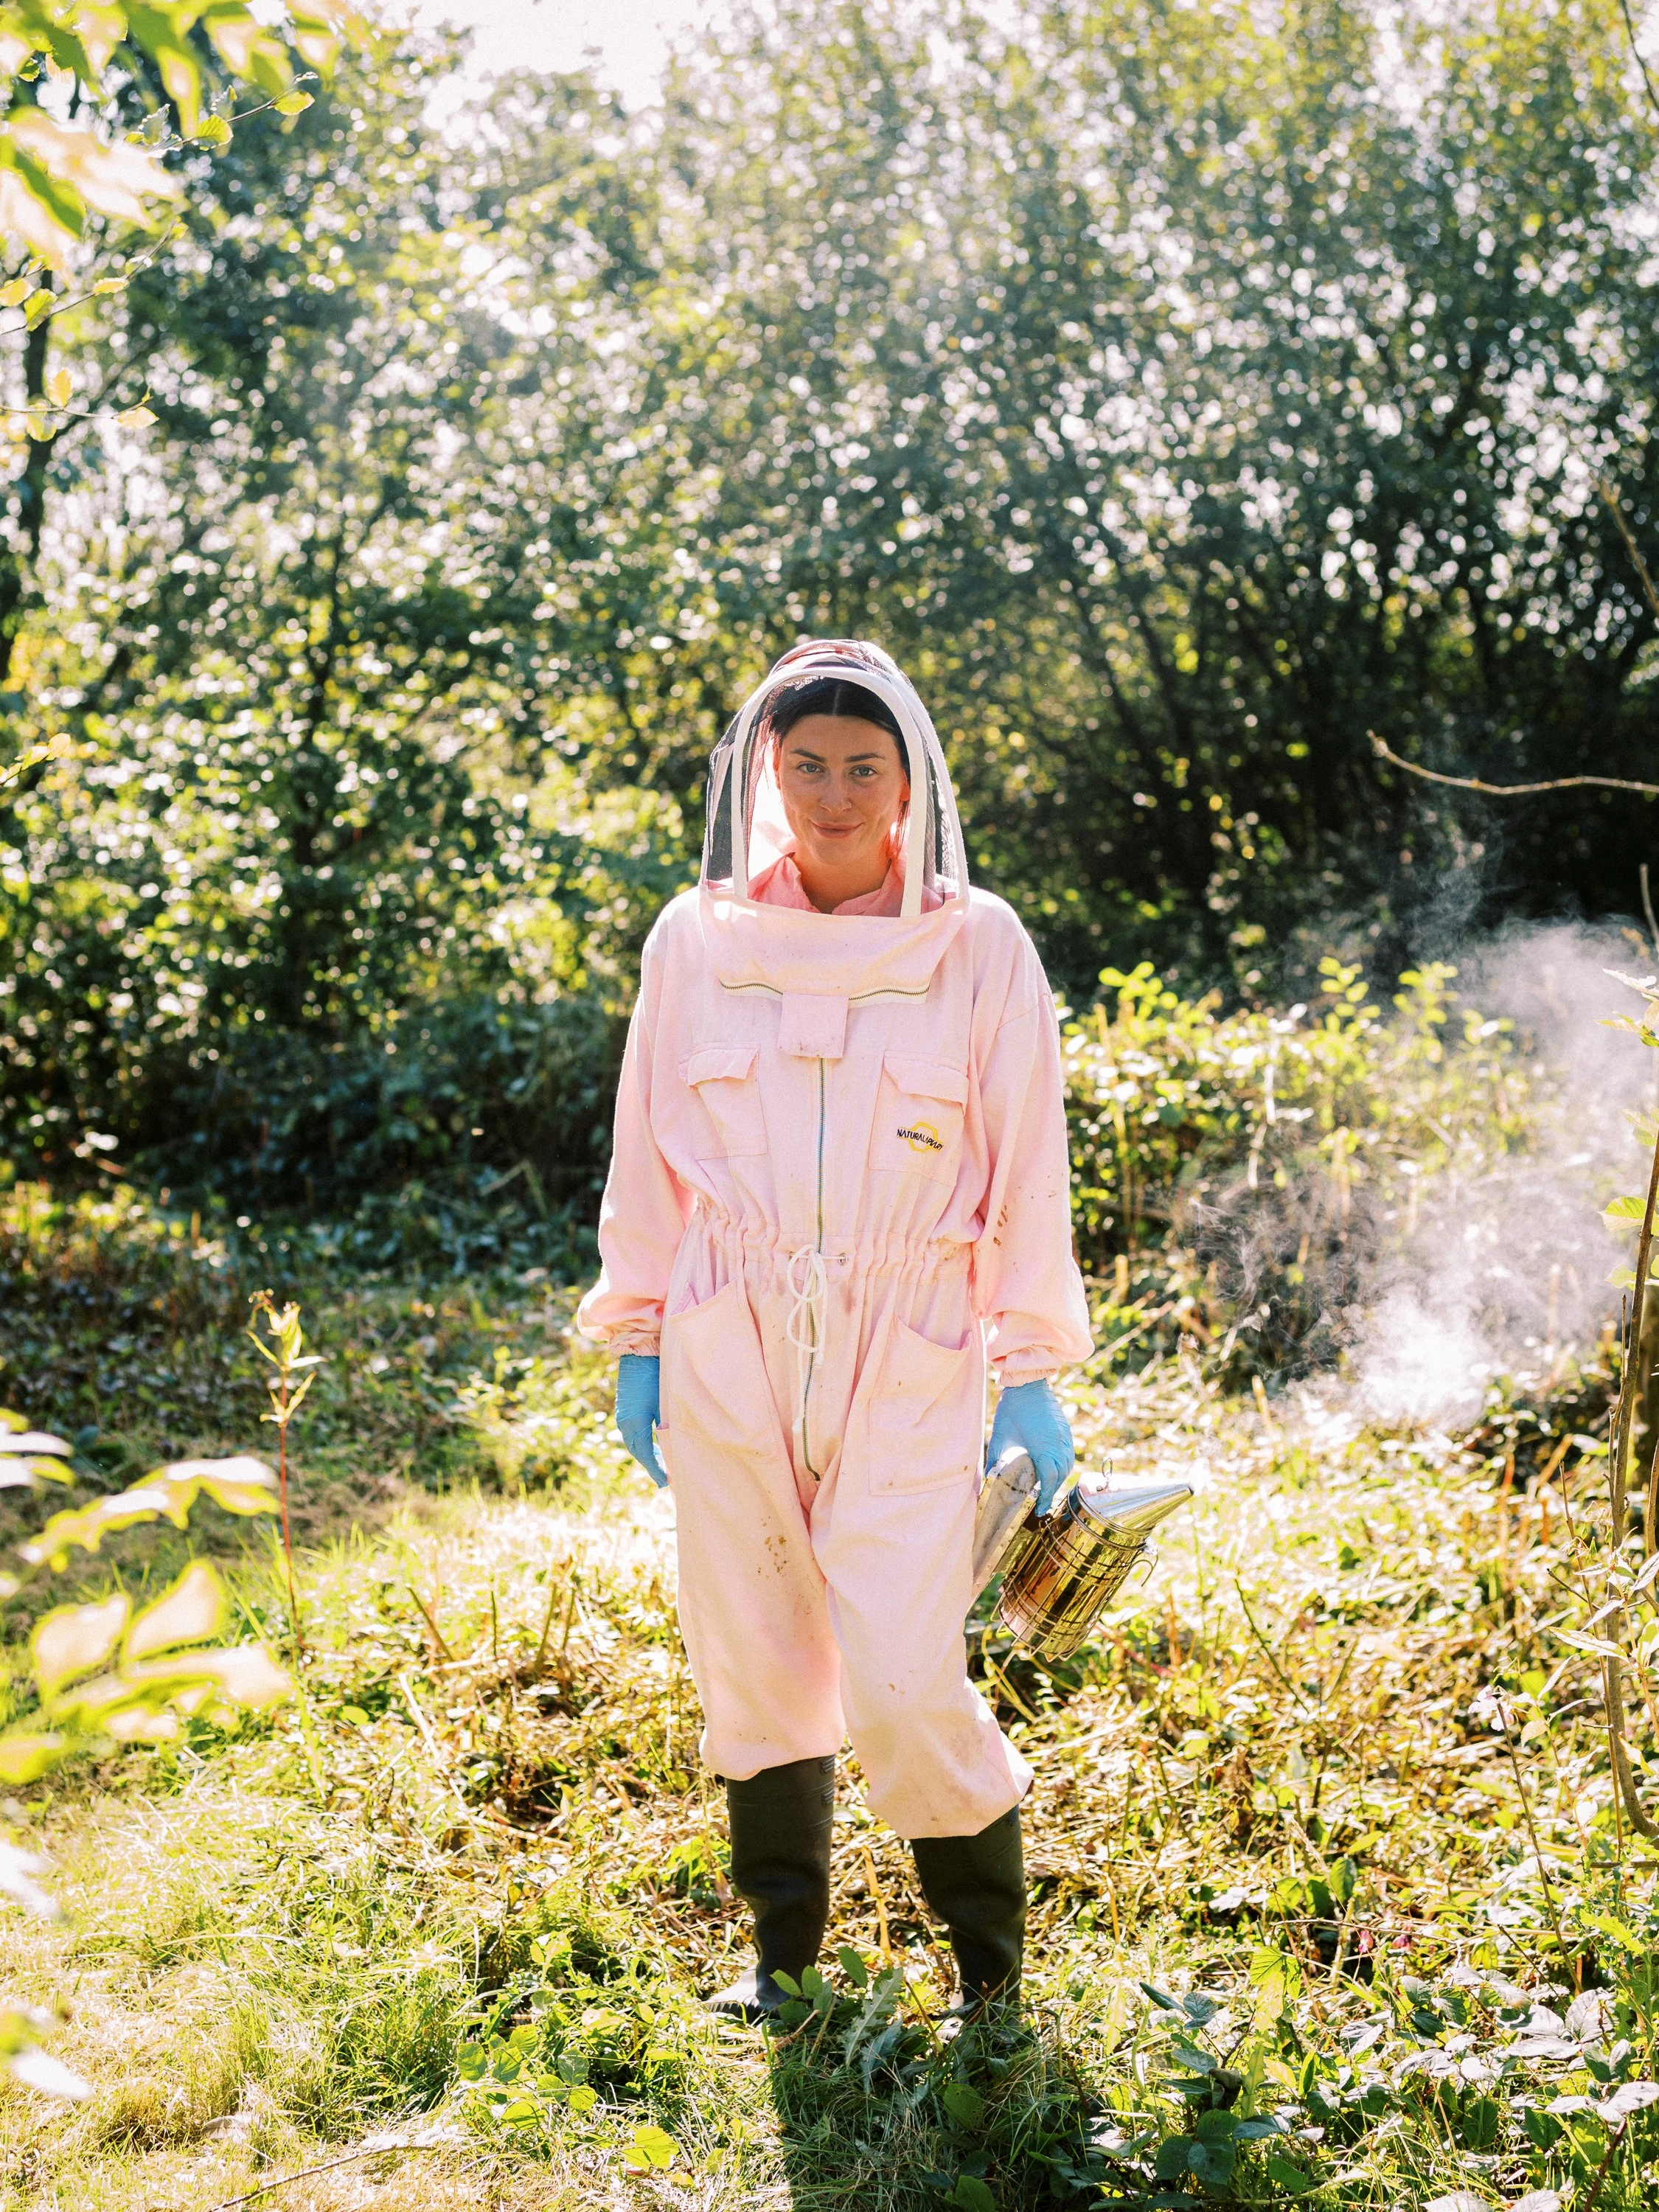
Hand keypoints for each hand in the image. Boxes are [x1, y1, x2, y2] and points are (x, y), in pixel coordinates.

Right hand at [616, 1353, 667, 1487]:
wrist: (639, 1351)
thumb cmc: (656, 1375)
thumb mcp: (666, 1403)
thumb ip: (668, 1426)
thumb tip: (674, 1447)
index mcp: (634, 1424)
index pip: (646, 1454)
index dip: (656, 1469)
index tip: (666, 1482)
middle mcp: (625, 1423)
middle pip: (638, 1451)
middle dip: (651, 1465)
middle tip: (664, 1479)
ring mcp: (623, 1416)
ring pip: (634, 1443)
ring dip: (646, 1454)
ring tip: (660, 1465)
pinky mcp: (625, 1409)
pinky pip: (632, 1433)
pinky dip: (642, 1443)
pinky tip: (653, 1445)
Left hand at [987, 1378, 1073, 1514]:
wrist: (1028, 1383)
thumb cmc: (1012, 1409)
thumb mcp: (1000, 1436)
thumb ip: (994, 1460)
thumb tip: (985, 1480)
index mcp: (1043, 1447)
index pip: (1050, 1479)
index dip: (1045, 1496)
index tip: (1040, 1508)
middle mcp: (1058, 1443)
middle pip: (1061, 1475)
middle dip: (1052, 1490)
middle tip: (1041, 1501)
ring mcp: (1064, 1436)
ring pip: (1068, 1465)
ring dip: (1059, 1478)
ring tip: (1047, 1487)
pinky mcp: (1065, 1430)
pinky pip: (1069, 1453)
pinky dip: (1063, 1465)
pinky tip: (1053, 1468)